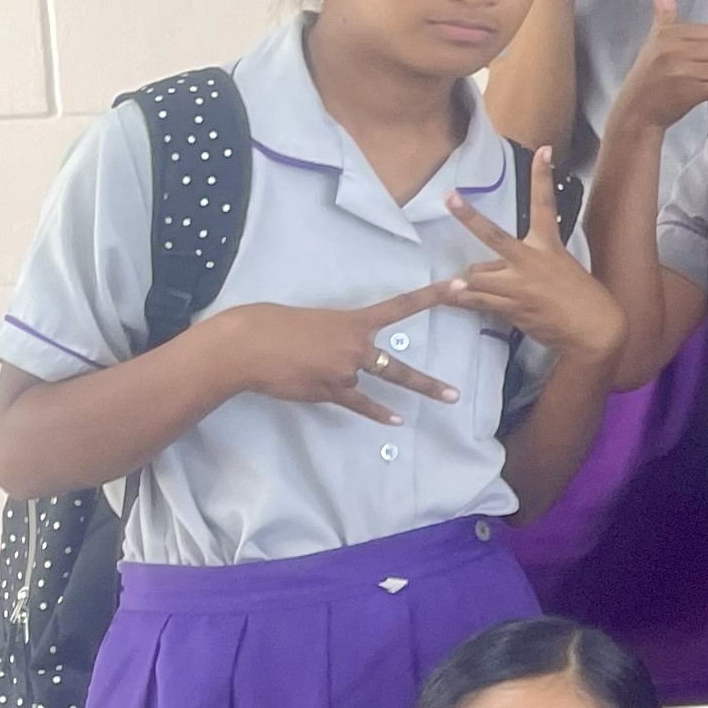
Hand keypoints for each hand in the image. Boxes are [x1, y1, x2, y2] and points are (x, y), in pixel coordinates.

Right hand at [220, 283, 467, 422]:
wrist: (246, 346)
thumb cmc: (271, 323)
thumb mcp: (312, 319)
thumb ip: (333, 334)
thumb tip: (337, 352)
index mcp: (353, 321)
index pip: (401, 306)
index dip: (433, 295)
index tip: (461, 286)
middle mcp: (355, 347)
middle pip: (398, 367)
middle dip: (428, 382)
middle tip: (456, 393)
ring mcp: (345, 372)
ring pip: (375, 384)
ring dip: (405, 396)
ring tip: (442, 401)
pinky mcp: (329, 392)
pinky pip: (360, 404)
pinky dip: (377, 412)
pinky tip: (395, 421)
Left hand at [447, 151, 623, 367]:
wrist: (596, 332)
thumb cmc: (584, 301)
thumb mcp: (561, 272)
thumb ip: (525, 266)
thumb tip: (488, 271)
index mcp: (549, 247)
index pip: (544, 206)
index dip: (542, 177)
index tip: (543, 150)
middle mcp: (532, 261)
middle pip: (494, 235)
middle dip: (469, 217)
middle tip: (450, 198)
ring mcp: (520, 285)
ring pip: (477, 277)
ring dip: (462, 284)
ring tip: (445, 288)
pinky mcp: (512, 307)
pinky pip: (477, 302)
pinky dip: (462, 301)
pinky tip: (449, 299)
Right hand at [612, 0, 707, 134]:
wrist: (637, 111)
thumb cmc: (649, 74)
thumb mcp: (653, 40)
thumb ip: (663, 13)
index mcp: (669, 34)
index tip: (700, 54)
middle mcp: (677, 51)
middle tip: (702, 71)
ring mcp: (687, 72)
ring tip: (704, 82)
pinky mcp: (695, 93)